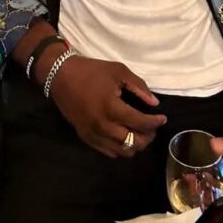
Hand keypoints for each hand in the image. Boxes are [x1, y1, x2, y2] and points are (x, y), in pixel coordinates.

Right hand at [49, 56, 166, 158]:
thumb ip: (138, 86)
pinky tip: (122, 137)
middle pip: (134, 142)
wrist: (61, 76)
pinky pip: (108, 152)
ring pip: (122, 152)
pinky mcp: (86, 137)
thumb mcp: (117, 71)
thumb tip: (154, 103)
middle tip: (151, 126)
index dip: (155, 122)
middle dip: (148, 136)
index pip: (140, 123)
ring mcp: (94, 134)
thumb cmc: (91, 71)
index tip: (162, 118)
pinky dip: (120, 148)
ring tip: (139, 133)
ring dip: (135, 144)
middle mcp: (104, 126)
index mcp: (112, 108)